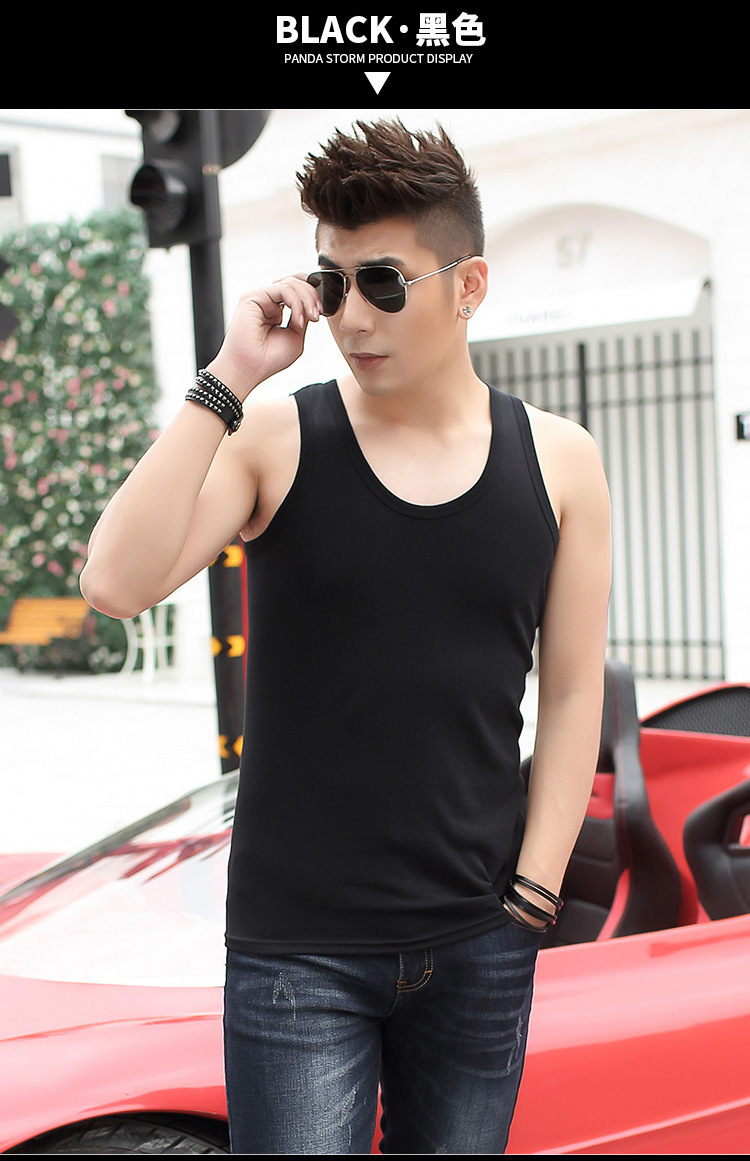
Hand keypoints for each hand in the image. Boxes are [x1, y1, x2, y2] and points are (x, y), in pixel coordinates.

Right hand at [206, 274, 321, 398]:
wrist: (250, 369)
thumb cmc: (268, 359)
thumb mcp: (295, 336)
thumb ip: (302, 316)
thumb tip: (311, 302)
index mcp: (275, 310)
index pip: (296, 289)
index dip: (312, 297)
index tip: (319, 315)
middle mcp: (267, 301)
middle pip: (295, 281)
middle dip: (312, 296)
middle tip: (317, 315)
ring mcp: (260, 297)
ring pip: (291, 282)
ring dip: (306, 300)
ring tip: (310, 318)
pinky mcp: (253, 296)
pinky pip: (283, 289)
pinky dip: (296, 303)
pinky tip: (297, 320)